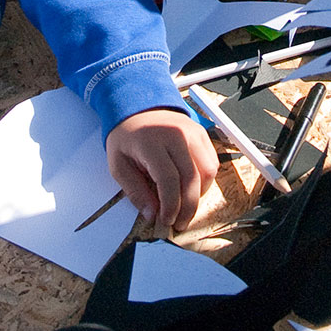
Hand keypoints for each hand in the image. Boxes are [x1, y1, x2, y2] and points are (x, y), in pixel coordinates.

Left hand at [107, 107, 218, 231]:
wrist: (138, 107)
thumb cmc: (127, 137)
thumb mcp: (118, 165)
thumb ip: (135, 191)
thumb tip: (152, 215)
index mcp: (152, 142)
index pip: (169, 180)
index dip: (171, 205)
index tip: (166, 220)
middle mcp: (176, 135)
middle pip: (192, 178)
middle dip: (188, 207)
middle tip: (179, 223)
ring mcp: (193, 133)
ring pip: (207, 172)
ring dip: (198, 195)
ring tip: (184, 206)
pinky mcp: (202, 134)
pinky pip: (211, 163)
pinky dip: (204, 181)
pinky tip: (189, 188)